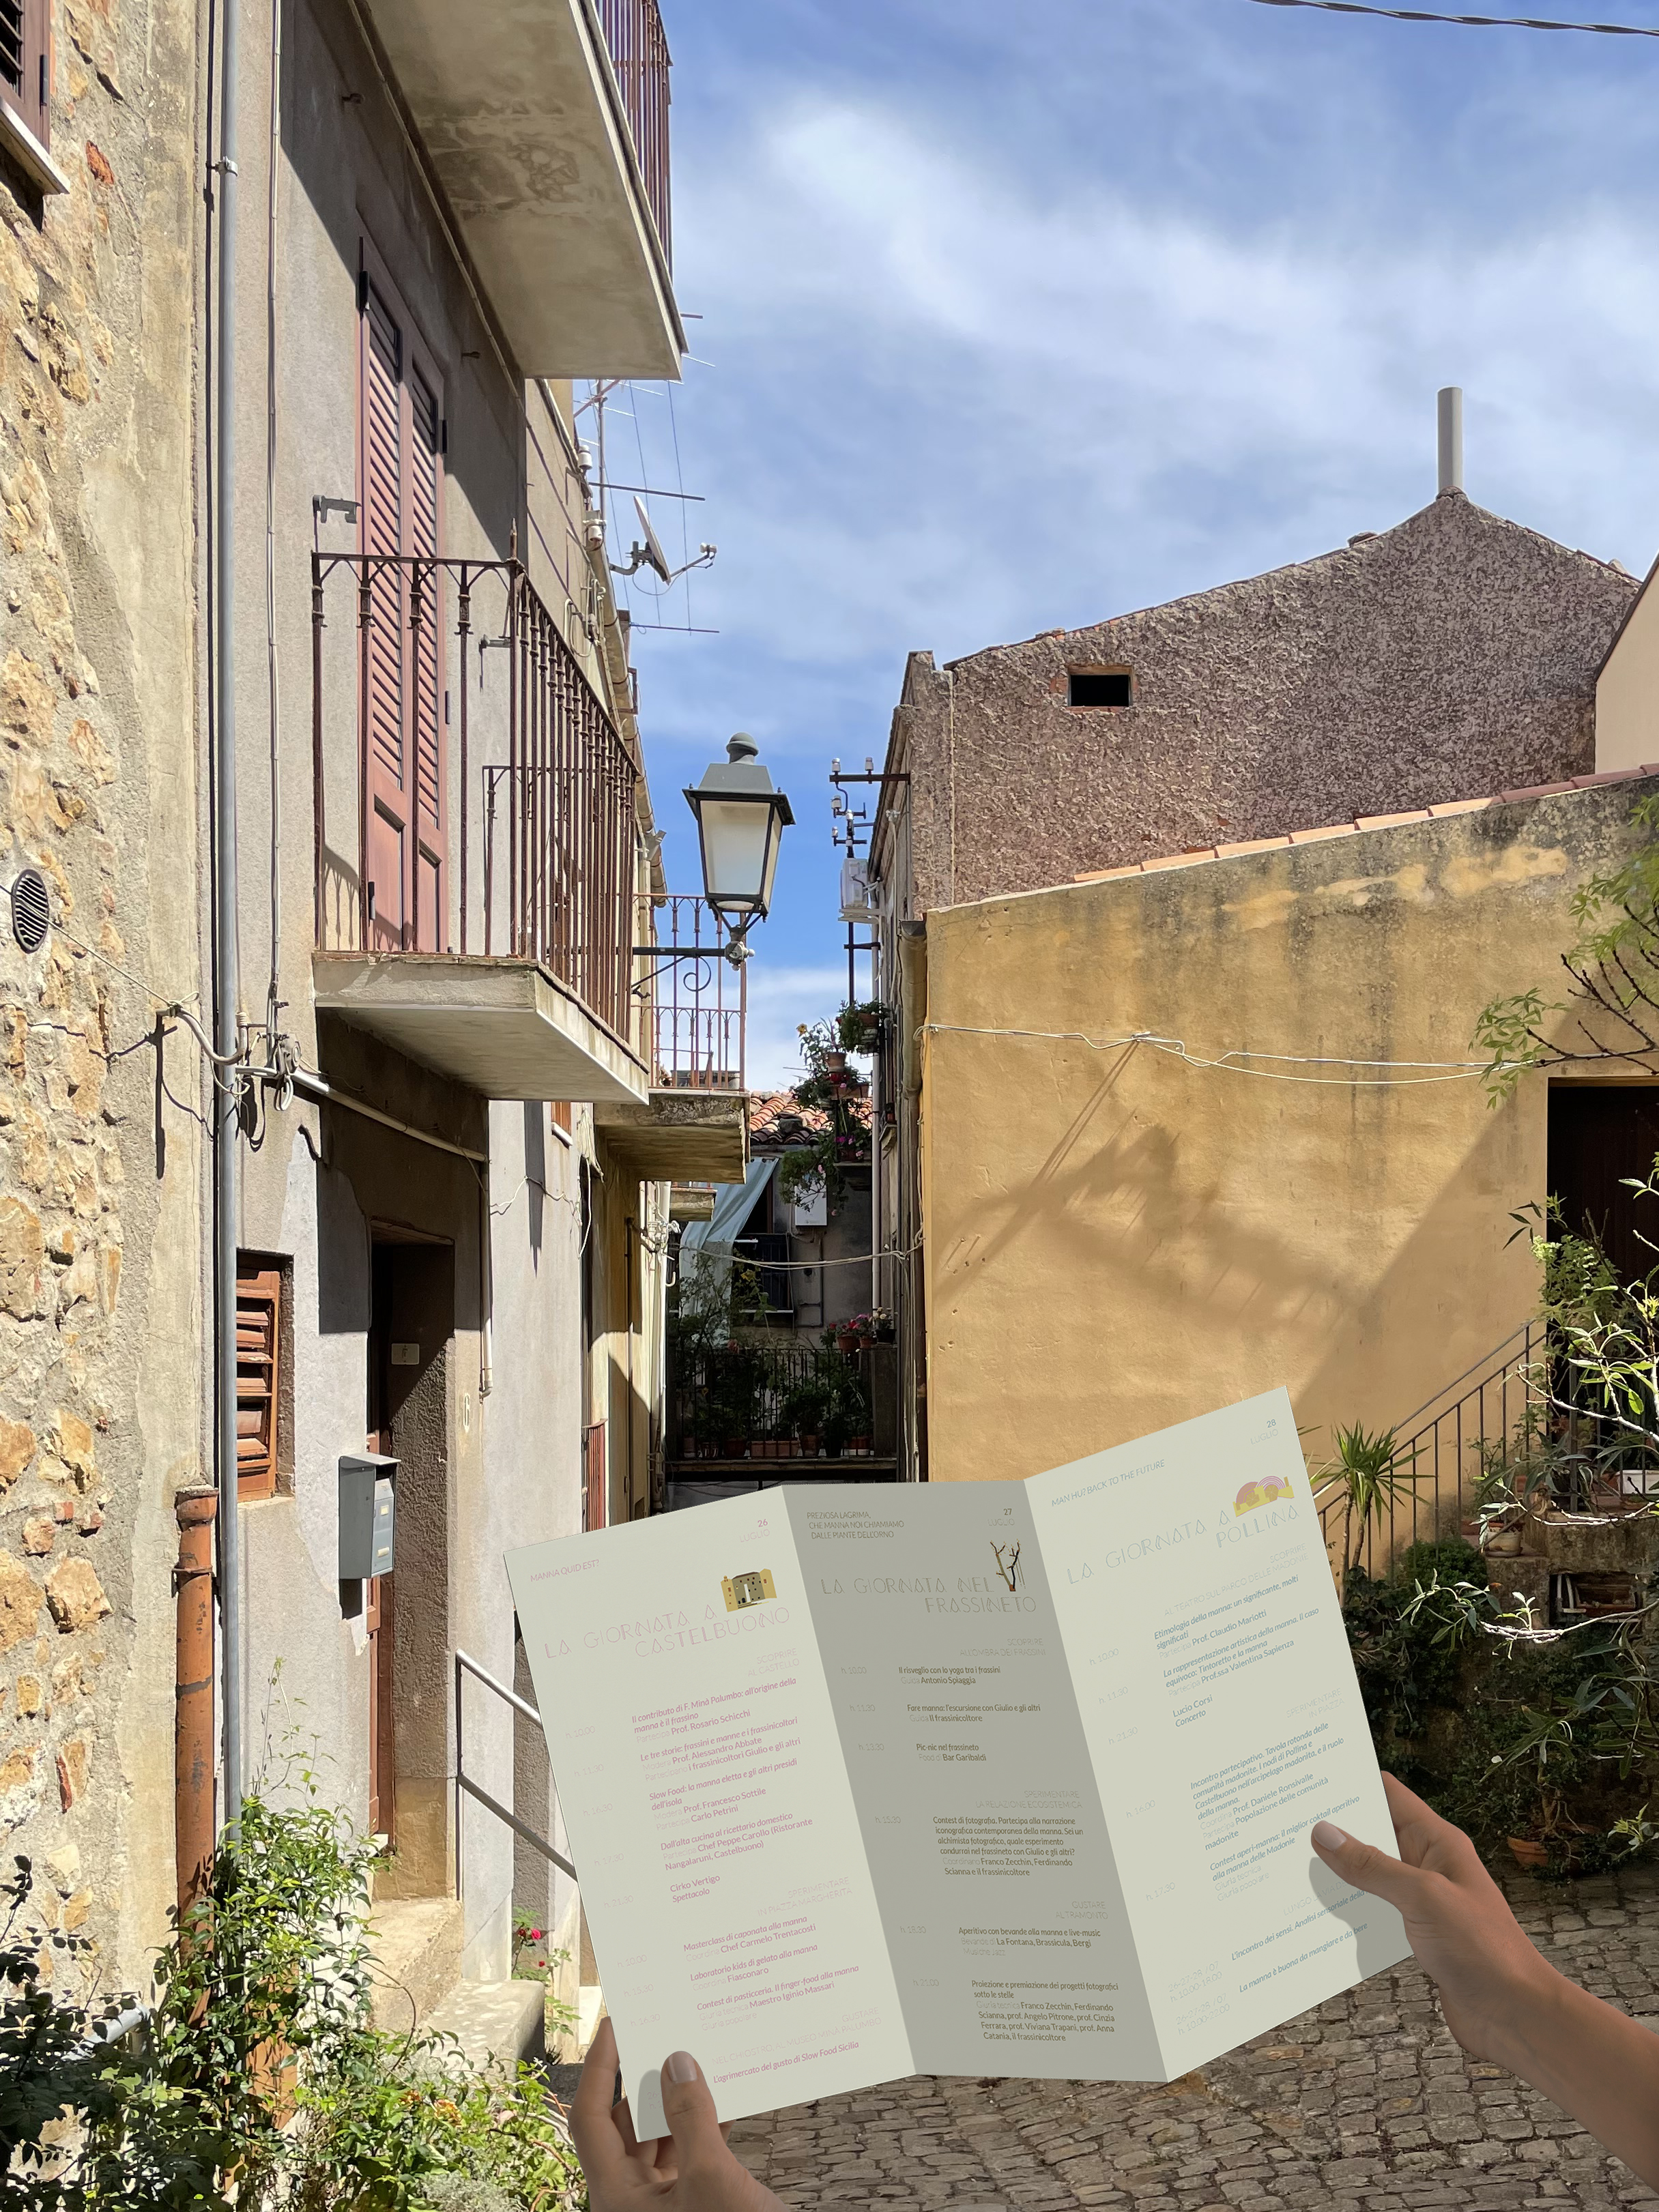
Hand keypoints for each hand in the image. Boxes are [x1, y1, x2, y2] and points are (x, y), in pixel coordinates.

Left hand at [568, 2017, 784, 2210]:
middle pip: (625, 2126)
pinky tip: (730, 2097)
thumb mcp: (711, 2178)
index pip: (591, 2118)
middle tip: (667, 2031)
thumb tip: (675, 2062)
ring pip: (660, 2139)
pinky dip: (706, 2126)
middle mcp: (631, 2201)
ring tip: (701, 2056)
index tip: (616, 2021)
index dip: (599, 2067)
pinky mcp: (694, 2206)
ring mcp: (663, 2206)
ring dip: (682, 2101)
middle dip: (647, 2079)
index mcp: (616, 2197)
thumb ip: (691, 2118)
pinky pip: (689, 2156)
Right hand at [1311, 1772, 1556, 2065]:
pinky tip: (1316, 1915)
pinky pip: (1374, 1912)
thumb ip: (1372, 1866)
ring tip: (1289, 1867)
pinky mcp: (1416, 1936)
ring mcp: (1422, 1902)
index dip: (1350, 1780)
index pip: (1388, 1793)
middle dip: (1333, 1829)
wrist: (1516, 2014)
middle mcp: (1429, 1865)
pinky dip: (1349, 1910)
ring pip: (1370, 1875)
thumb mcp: (1422, 1897)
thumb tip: (1323, 1832)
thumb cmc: (1482, 1948)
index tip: (1307, 1777)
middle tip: (1283, 1824)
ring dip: (1337, 1873)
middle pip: (1373, 1833)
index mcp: (1438, 1842)